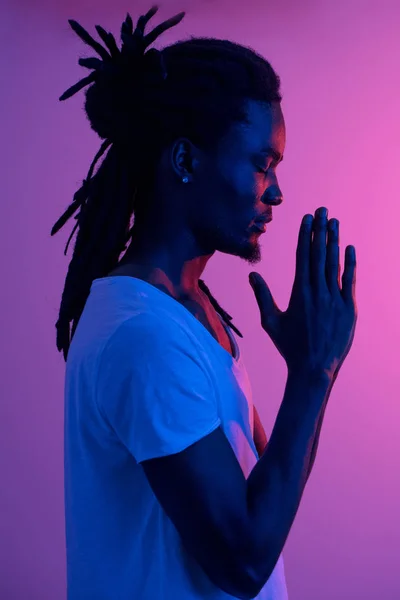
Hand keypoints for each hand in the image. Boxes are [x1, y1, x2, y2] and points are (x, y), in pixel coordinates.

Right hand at [249, 207, 357, 381]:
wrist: (314, 369)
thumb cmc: (290, 346)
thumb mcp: (270, 322)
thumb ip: (262, 296)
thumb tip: (252, 276)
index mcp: (299, 292)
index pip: (302, 256)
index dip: (305, 235)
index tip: (307, 218)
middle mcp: (318, 292)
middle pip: (319, 254)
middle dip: (320, 230)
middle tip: (322, 210)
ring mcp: (335, 299)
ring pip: (334, 263)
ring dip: (334, 241)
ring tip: (334, 222)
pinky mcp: (348, 308)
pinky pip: (349, 280)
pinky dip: (350, 263)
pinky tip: (349, 248)